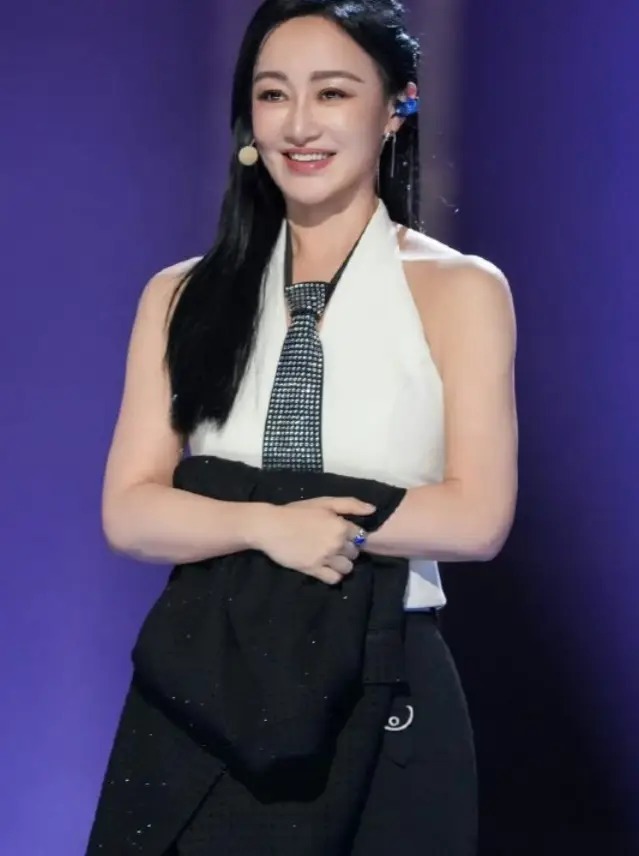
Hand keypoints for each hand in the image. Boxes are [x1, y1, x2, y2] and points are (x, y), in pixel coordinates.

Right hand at [254, 497, 375, 584]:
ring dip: (341, 564)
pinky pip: (334, 579)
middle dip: (347, 550)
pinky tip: (324, 568)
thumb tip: (372, 510)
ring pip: (347, 567)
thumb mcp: (324, 502)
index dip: (352, 536)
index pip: (361, 536)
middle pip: (355, 553)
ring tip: (329, 558)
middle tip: (333, 545)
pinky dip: (332, 575)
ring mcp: (325, 557)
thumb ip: (349, 504)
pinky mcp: (314, 569)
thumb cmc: (296, 512)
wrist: (270, 526)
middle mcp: (336, 542)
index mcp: (340, 525)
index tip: (342, 535)